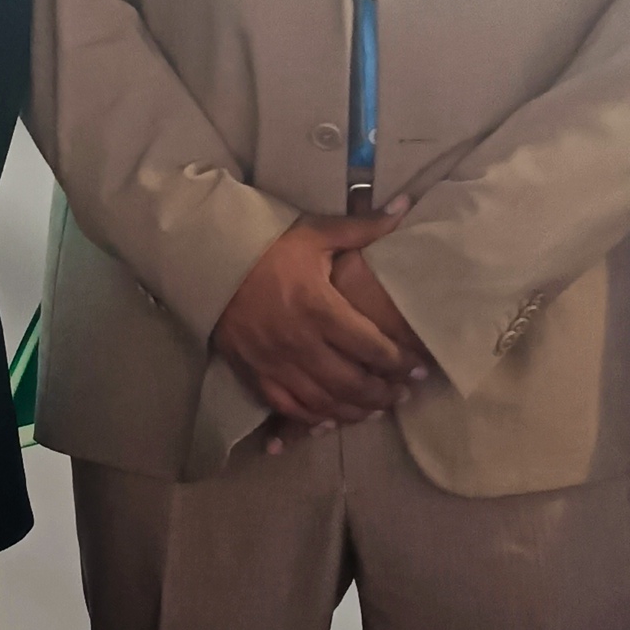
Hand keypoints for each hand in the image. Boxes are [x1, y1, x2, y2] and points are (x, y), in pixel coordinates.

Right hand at [213, 210, 426, 427]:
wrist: (210, 262)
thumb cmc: (268, 246)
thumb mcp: (316, 233)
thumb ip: (363, 228)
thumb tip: (404, 207)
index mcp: (320, 308)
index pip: (371, 347)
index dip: (400, 363)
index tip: (419, 369)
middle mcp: (300, 342)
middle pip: (352, 382)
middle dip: (383, 393)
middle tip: (402, 394)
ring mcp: (276, 363)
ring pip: (324, 402)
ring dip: (354, 411)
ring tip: (376, 410)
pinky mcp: (255, 373)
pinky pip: (289, 407)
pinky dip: (314, 419)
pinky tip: (332, 422)